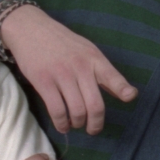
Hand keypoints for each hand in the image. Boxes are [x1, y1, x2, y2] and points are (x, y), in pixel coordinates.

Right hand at [0, 3, 137, 134]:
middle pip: (95, 105)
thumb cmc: (61, 43)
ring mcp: (62, 74)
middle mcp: (81, 67)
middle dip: (95, 124)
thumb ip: (103, 72)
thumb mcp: (86, 50)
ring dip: (77, 124)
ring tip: (75, 125)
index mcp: (94, 59)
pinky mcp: (44, 81)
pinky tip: (62, 125)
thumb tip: (125, 94)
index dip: (123, 89)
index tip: (129, 97)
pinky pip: (57, 110)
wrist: (31, 29)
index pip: (113, 77)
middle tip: (92, 130)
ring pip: (77, 111)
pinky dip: (61, 123)